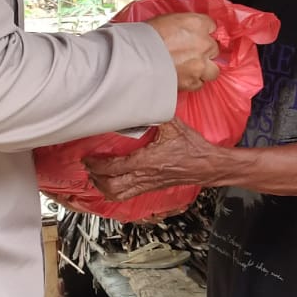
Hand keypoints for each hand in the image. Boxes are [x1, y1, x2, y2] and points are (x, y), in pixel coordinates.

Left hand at [85, 119, 224, 201]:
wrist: (208, 165)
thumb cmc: (193, 148)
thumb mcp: (174, 126)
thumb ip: (156, 114)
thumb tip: (144, 101)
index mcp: (148, 161)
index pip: (115, 167)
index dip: (97, 164)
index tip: (88, 158)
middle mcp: (146, 176)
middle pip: (112, 186)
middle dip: (96, 178)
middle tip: (88, 167)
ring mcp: (148, 184)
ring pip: (119, 195)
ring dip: (103, 188)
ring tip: (95, 178)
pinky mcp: (152, 188)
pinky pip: (129, 196)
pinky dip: (116, 192)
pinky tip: (112, 185)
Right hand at [146, 13, 219, 92]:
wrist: (135, 59)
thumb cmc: (145, 37)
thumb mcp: (165, 20)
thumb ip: (182, 24)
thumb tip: (184, 30)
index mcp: (197, 24)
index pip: (211, 26)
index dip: (203, 32)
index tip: (198, 36)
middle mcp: (203, 44)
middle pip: (214, 48)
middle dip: (205, 51)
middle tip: (192, 53)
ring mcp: (200, 65)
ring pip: (213, 70)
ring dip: (205, 69)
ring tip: (192, 69)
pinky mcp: (192, 82)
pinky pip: (199, 84)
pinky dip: (193, 82)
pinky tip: (183, 78)